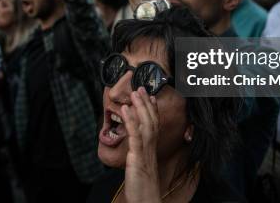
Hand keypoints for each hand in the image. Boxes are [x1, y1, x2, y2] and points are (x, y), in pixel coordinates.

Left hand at [121, 87, 161, 202]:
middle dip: (146, 103)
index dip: (152, 109)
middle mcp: (150, 148)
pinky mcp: (137, 156)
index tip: (150, 96)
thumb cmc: (142, 188)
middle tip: (141, 88)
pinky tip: (125, 109)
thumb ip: (139, 156)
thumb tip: (134, 151)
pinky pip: (135, 135)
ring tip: (134, 92)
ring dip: (140, 106)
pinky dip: (131, 120)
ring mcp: (145, 151)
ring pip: (146, 124)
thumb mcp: (140, 168)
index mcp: (151, 149)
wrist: (146, 201)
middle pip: (151, 120)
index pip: (154, 125)